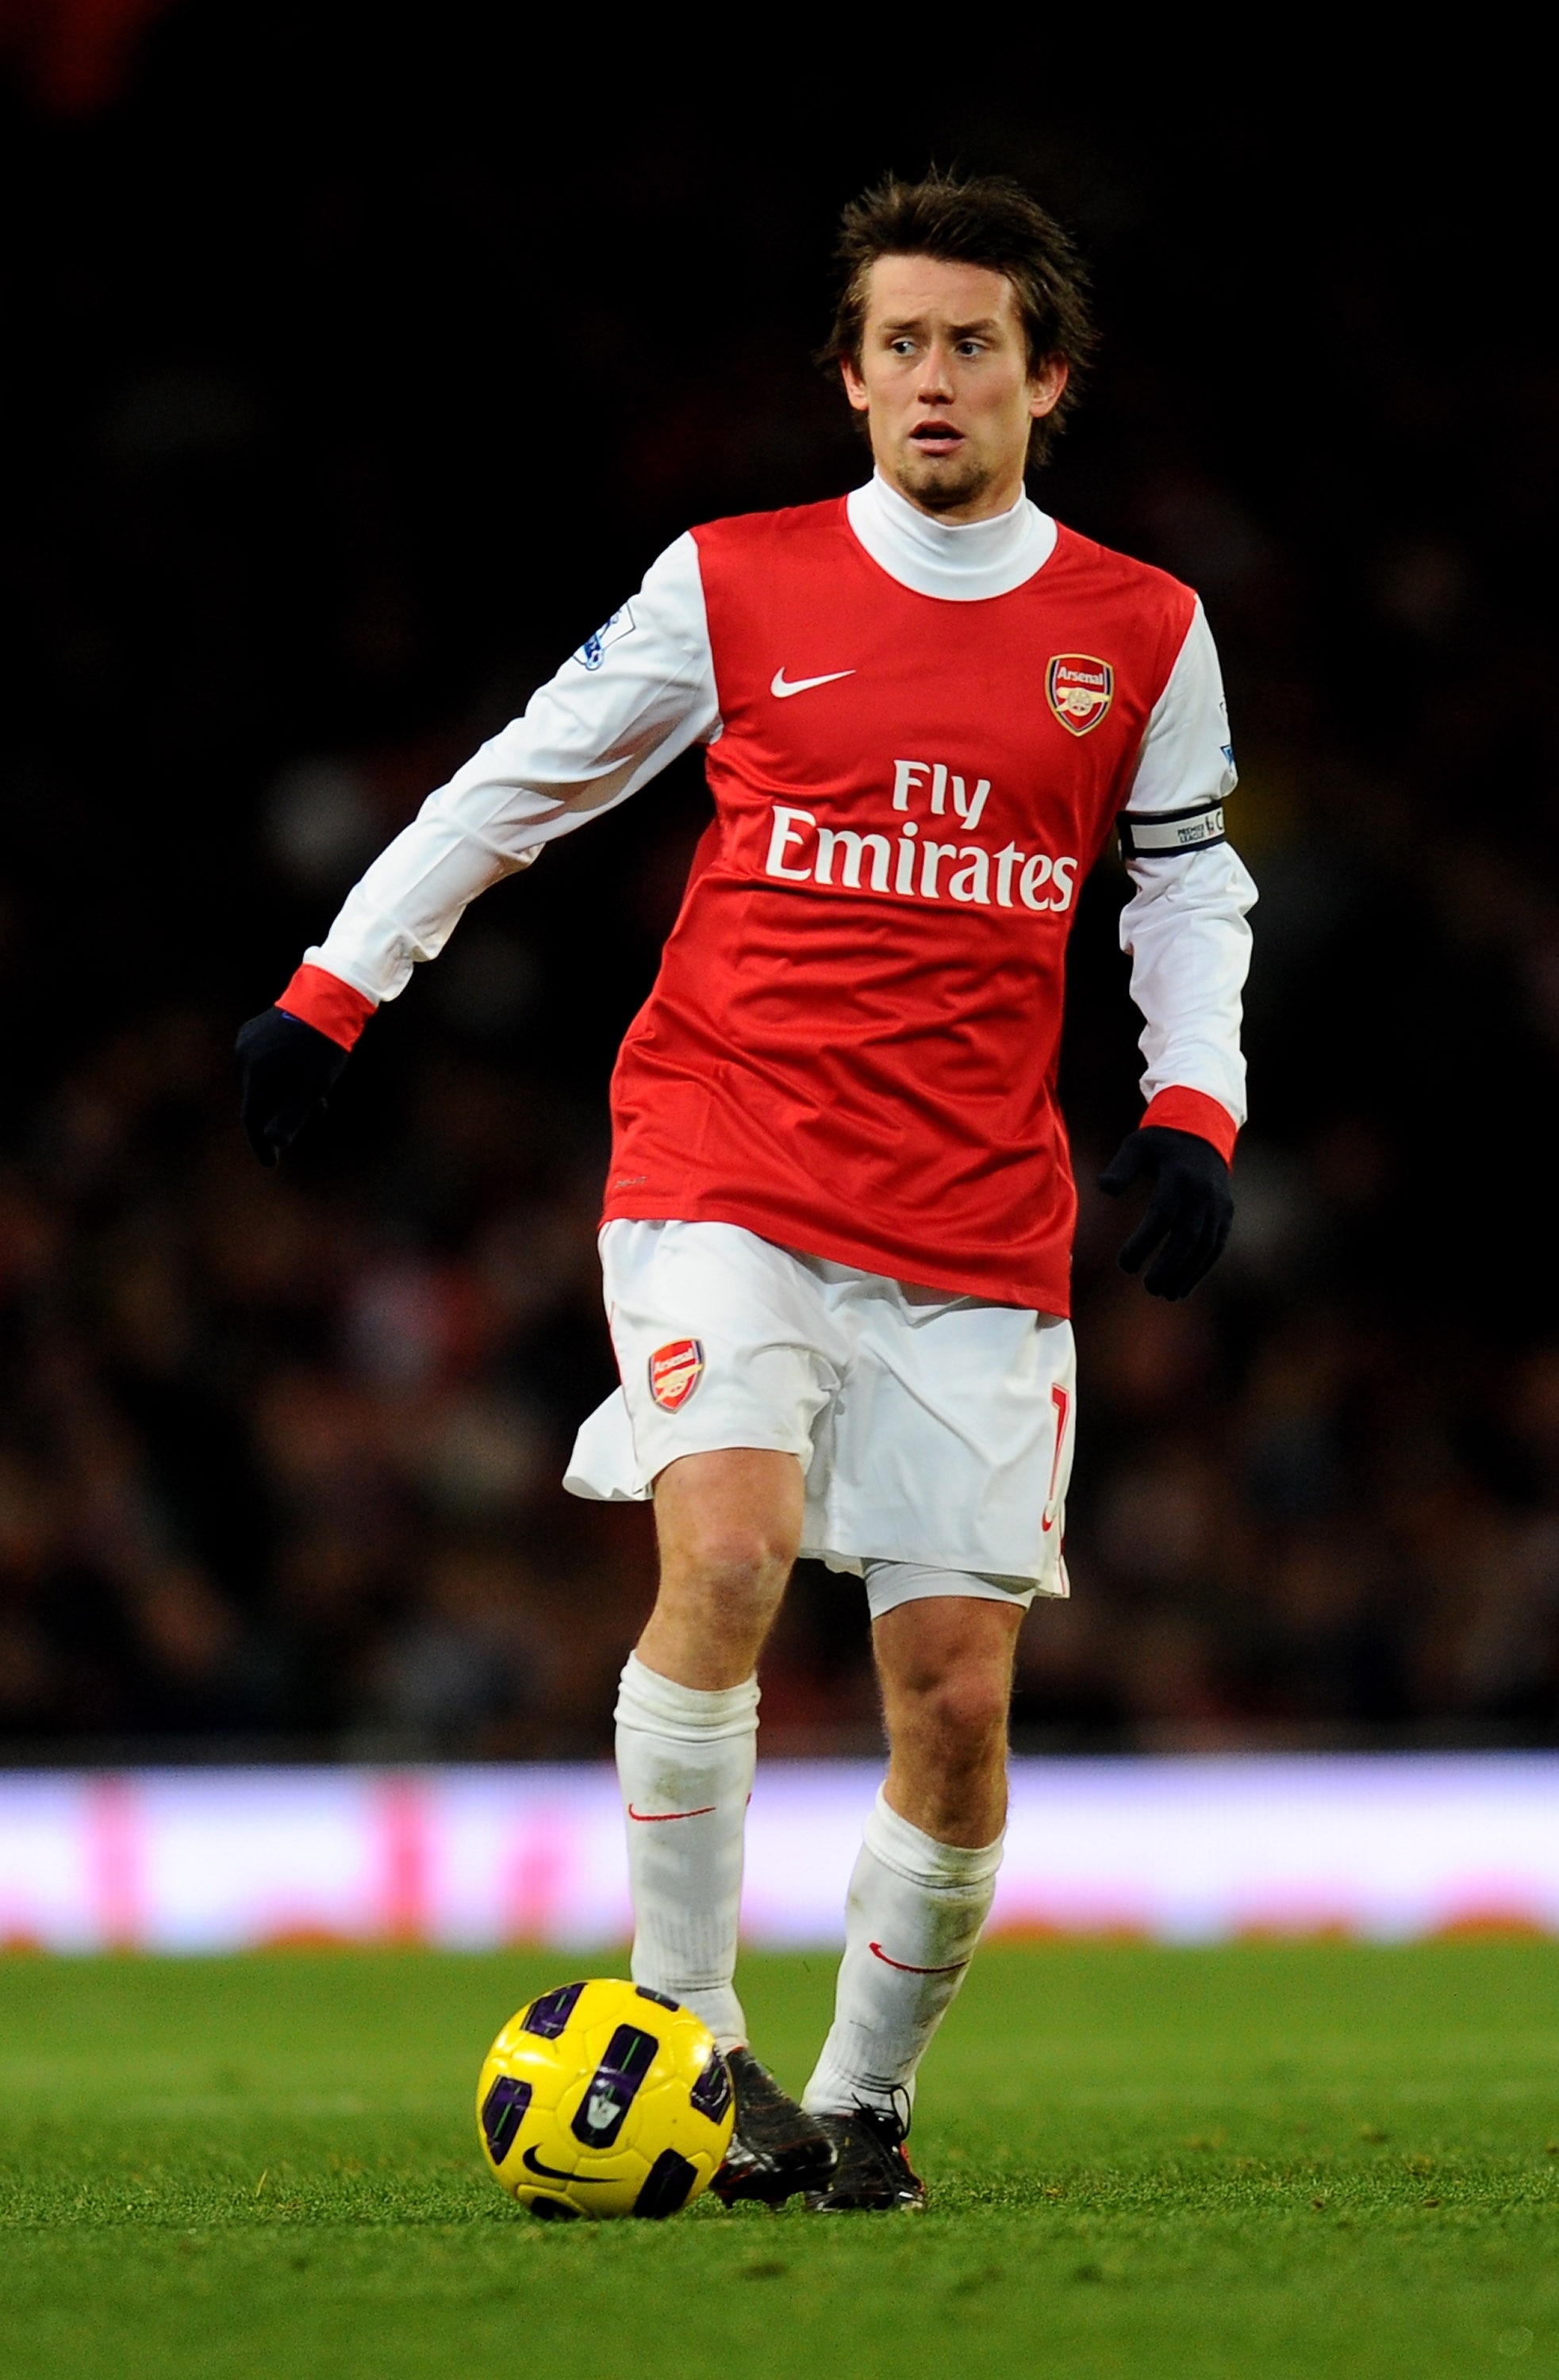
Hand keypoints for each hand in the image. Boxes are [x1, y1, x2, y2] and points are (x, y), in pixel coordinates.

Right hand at [235, 1008, 349, 1165]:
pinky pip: (264, 1064)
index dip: (261, 1144)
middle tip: (310, 1120)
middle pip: (258, 1100)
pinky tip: (302, 1074)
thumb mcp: (314, 1086)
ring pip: (263, 1081)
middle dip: (281, 1116)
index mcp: (256, 1075)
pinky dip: (281, 1075)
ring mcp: (246, 1043)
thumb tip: (273, 1141)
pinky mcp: (252, 1031)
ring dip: (285, 1095)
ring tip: (318, 1099)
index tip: (271, 1162)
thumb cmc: (323, 1045)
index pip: (252, 1119)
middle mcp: (244, 1059)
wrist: (326, 996)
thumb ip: (292, 1115)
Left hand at [1098, 1125, 1232, 1299]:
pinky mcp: (1226, 1214)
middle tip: (1148, 1287)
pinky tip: (1182, 1287)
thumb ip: (1120, 1168)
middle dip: (1169, 1266)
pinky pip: (1216, 1246)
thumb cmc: (1161, 1143)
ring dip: (1186, 1273)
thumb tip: (1104, 1189)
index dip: (1144, 1242)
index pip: (1162, 1215)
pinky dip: (1200, 1269)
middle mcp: (1203, 1193)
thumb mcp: (1136, 1145)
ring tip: (1165, 1294)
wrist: (1202, 1130)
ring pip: (1205, 1246)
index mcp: (1179, 1176)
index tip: (1125, 1264)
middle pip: (1187, 1236)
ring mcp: (1218, 1205)